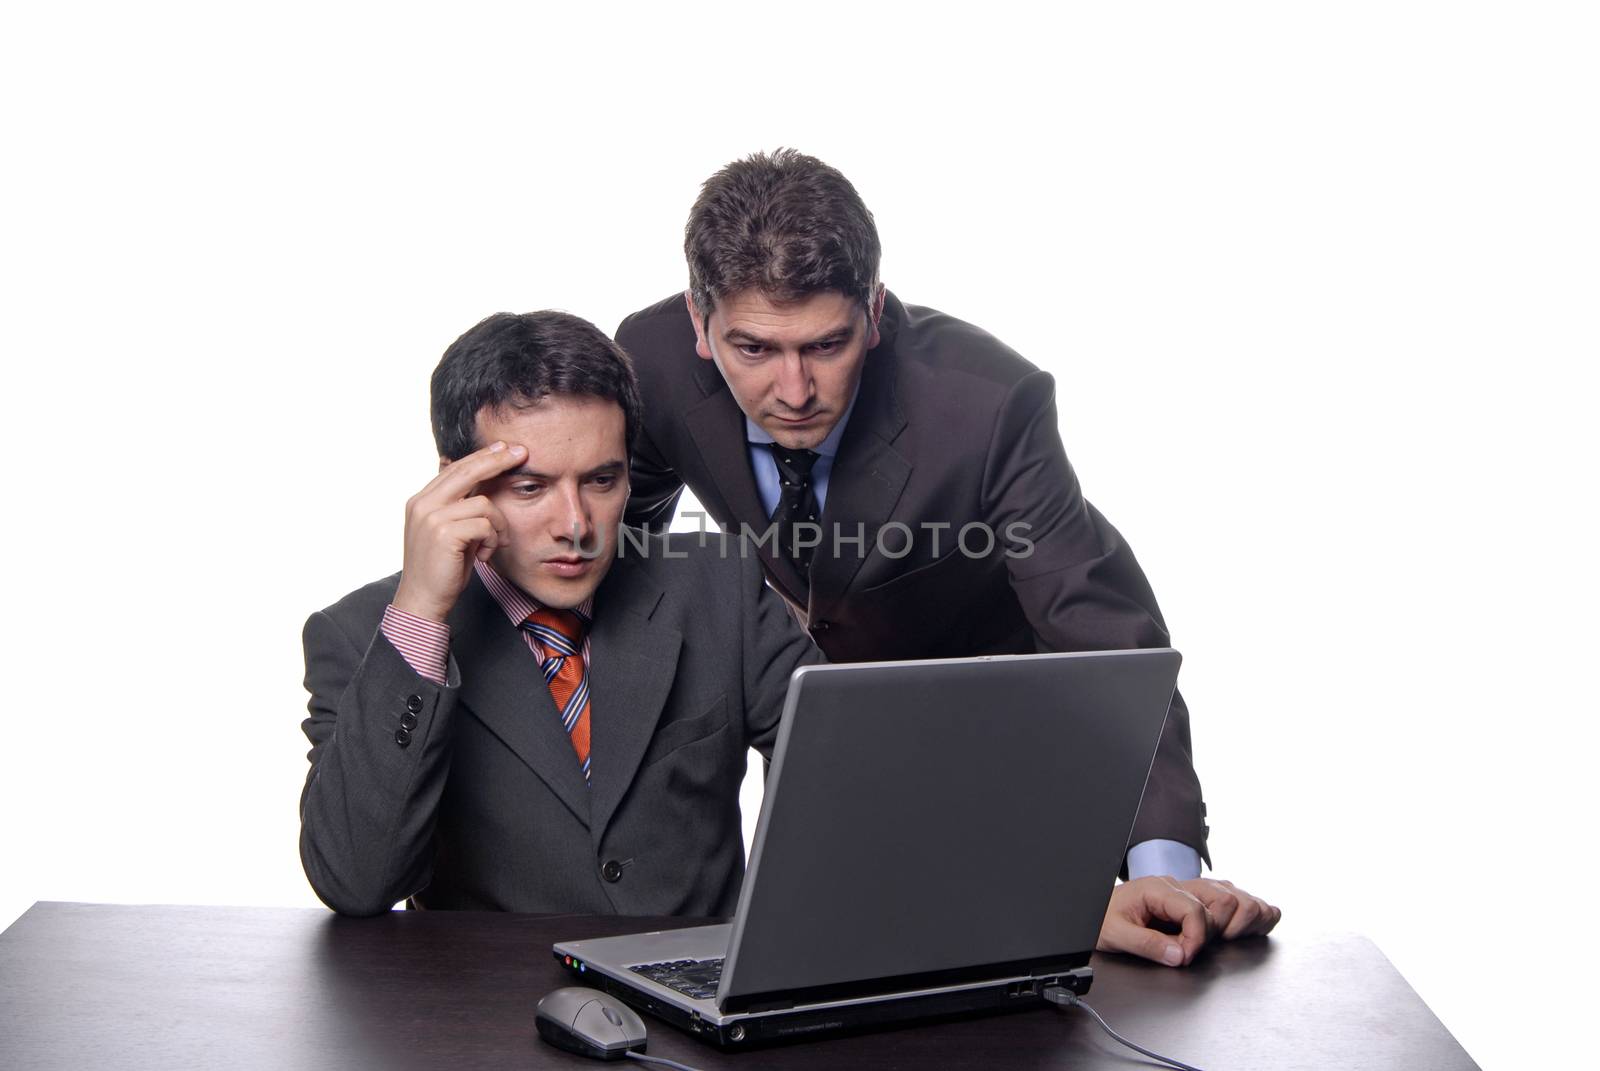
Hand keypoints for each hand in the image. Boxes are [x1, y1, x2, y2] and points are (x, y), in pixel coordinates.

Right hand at [392, 441, 524, 622]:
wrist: (423, 600)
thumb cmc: (441, 569)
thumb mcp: (450, 531)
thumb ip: (461, 508)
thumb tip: (486, 484)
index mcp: (421, 501)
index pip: (454, 469)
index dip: (481, 457)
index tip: (503, 448)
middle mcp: (422, 504)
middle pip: (467, 471)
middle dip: (497, 460)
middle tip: (521, 453)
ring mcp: (431, 517)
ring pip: (483, 503)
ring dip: (498, 525)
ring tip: (493, 544)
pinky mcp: (444, 533)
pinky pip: (485, 524)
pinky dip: (492, 539)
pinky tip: (484, 555)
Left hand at [1096, 875, 1279, 966]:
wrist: (1097, 907)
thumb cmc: (1104, 917)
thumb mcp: (1115, 934)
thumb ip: (1146, 945)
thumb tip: (1179, 956)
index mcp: (1159, 888)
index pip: (1196, 910)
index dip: (1196, 939)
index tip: (1184, 956)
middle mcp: (1179, 885)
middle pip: (1224, 898)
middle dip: (1219, 930)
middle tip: (1196, 949)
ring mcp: (1191, 890)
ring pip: (1233, 894)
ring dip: (1239, 918)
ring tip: (1225, 939)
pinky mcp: (1197, 899)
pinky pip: (1233, 896)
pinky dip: (1248, 911)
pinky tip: (1250, 927)